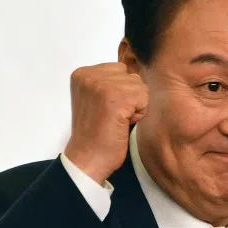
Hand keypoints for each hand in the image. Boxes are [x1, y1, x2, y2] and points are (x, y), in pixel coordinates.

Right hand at [64, 62, 148, 183]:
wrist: (88, 158)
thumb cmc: (96, 133)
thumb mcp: (96, 98)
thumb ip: (110, 82)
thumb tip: (137, 70)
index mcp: (83, 73)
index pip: (120, 69)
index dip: (121, 93)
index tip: (105, 110)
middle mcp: (90, 75)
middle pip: (132, 77)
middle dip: (130, 98)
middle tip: (112, 117)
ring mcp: (102, 85)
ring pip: (140, 87)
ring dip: (135, 107)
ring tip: (116, 121)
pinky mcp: (117, 97)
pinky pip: (145, 99)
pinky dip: (139, 115)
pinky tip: (122, 124)